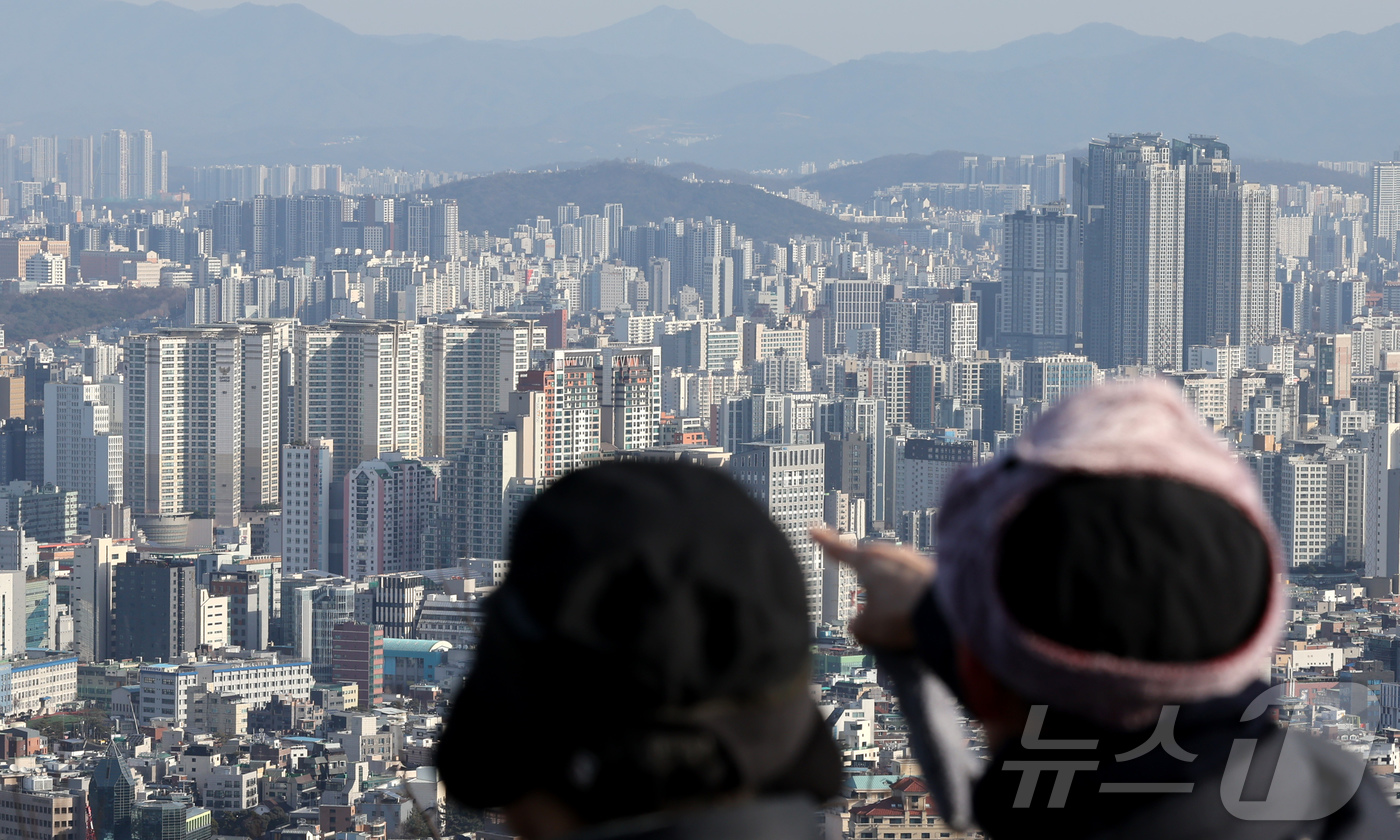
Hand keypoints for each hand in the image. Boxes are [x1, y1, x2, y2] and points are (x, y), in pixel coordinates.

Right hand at [811, 527, 935, 650]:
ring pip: (894, 572)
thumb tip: (860, 625)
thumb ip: (857, 625)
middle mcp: (891, 554)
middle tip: (864, 594)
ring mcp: (915, 560)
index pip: (838, 549)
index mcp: (867, 561)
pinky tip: (915, 611)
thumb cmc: (905, 615)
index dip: (824, 541)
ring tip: (895, 614)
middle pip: (870, 561)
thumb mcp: (868, 628)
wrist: (951, 615)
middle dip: (865, 575)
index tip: (814, 530)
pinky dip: (910, 594)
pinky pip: (914, 581)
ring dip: (891, 587)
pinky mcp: (935, 571)